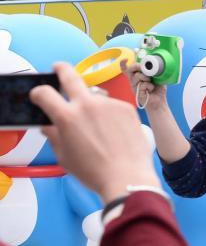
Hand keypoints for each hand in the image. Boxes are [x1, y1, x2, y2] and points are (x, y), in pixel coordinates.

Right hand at [30, 63, 160, 203]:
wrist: (127, 177)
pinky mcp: (127, 108)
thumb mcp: (64, 156)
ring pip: (95, 97)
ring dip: (93, 105)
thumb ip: (54, 136)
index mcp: (67, 117)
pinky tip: (116, 133)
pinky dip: (111, 115)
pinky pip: (113, 107)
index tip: (40, 95)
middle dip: (61, 69)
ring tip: (100, 128)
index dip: (38, 93)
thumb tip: (48, 125)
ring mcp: (109, 104)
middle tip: (59, 68)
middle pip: (70, 75)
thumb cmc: (94, 172)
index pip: (44, 93)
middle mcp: (87, 105)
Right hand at [125, 61, 167, 110]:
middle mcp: (134, 81)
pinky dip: (149, 86)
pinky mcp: (136, 92)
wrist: (160, 102)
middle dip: (137, 66)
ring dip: (146, 77)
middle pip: (130, 70)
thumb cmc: (158, 90)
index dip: (123, 64)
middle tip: (144, 68)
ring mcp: (134, 86)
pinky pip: (142, 84)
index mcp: (137, 76)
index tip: (125, 59)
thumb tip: (153, 65)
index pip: (127, 69)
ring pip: (137, 76)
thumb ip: (154, 71)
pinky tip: (151, 89)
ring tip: (151, 82)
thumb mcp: (157, 78)